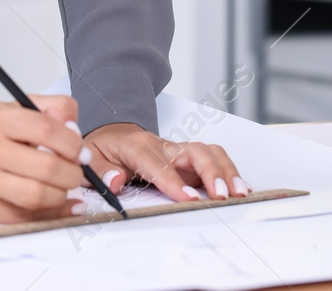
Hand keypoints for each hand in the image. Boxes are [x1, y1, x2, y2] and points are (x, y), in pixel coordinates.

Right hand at [0, 94, 93, 222]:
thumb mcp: (15, 110)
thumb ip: (51, 109)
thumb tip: (75, 127)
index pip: (45, 128)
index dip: (72, 143)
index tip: (83, 152)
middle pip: (46, 167)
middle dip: (72, 174)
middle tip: (77, 173)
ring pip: (37, 195)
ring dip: (61, 195)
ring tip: (62, 188)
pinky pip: (25, 216)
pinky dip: (49, 213)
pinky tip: (58, 205)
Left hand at [83, 122, 250, 201]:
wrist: (113, 132)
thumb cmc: (104, 147)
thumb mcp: (91, 156)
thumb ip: (102, 169)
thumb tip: (116, 181)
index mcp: (138, 146)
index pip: (159, 164)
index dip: (174, 181)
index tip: (187, 198)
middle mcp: (164, 146)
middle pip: (195, 152)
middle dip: (211, 172)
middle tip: (221, 196)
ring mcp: (179, 151)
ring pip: (209, 152)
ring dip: (226, 171)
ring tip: (239, 193)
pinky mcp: (188, 159)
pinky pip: (213, 159)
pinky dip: (229, 171)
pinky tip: (239, 187)